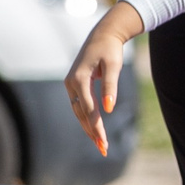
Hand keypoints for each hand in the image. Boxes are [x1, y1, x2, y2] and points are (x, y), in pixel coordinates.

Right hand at [63, 2, 143, 156]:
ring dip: (89, 128)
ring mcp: (71, 85)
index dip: (96, 126)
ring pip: (79, 112)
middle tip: (104, 149)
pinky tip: (95, 129)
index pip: (88, 109)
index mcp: (78, 79)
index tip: (103, 142)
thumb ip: (110, 86)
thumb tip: (109, 109)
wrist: (103, 35)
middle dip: (92, 132)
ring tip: (101, 144)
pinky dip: (88, 118)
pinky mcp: (75, 86)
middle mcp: (71, 84)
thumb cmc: (110, 49)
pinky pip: (80, 106)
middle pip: (81, 114)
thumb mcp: (114, 65)